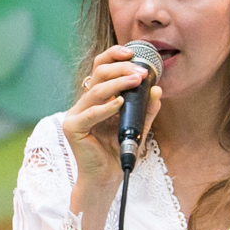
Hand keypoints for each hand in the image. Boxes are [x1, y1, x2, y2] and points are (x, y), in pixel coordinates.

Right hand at [63, 46, 161, 186]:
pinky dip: (106, 107)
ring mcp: (76, 115)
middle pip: (97, 74)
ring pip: (95, 91)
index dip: (113, 56)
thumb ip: (145, 109)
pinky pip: (90, 113)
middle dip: (120, 69)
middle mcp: (84, 103)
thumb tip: (157, 89)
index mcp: (96, 98)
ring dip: (117, 83)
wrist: (107, 177)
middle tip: (140, 71)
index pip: (101, 69)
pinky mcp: (73, 128)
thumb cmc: (118, 150)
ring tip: (136, 81)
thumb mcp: (137, 125)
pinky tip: (120, 102)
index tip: (132, 52)